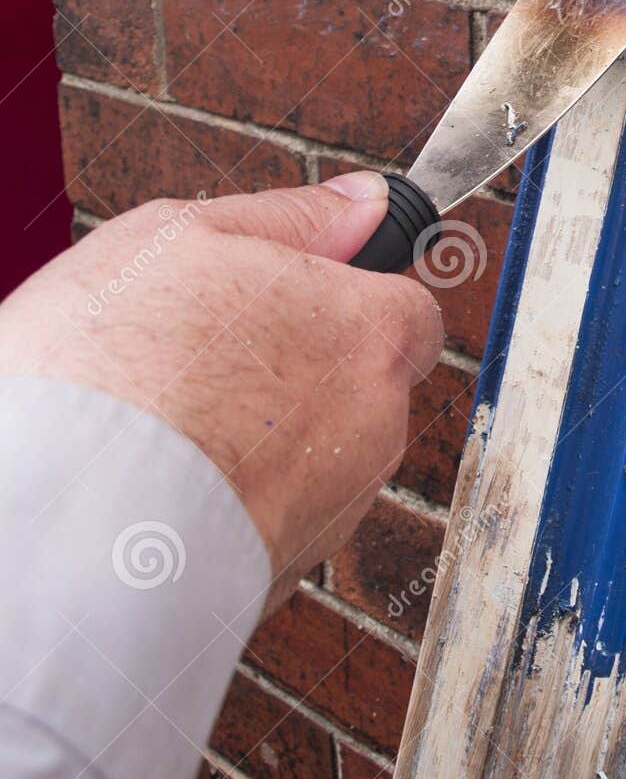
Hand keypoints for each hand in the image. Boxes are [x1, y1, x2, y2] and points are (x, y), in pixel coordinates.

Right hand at [0, 172, 441, 608]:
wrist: (65, 524)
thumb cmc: (113, 371)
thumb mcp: (183, 238)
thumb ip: (293, 217)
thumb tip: (363, 204)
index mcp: (369, 336)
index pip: (407, 310)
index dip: (345, 300)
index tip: (284, 300)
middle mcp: (376, 427)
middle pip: (362, 385)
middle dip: (300, 372)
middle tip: (204, 358)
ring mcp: (338, 510)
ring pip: (319, 457)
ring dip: (263, 440)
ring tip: (171, 425)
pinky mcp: (289, 574)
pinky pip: (274, 519)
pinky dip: (235, 501)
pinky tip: (168, 484)